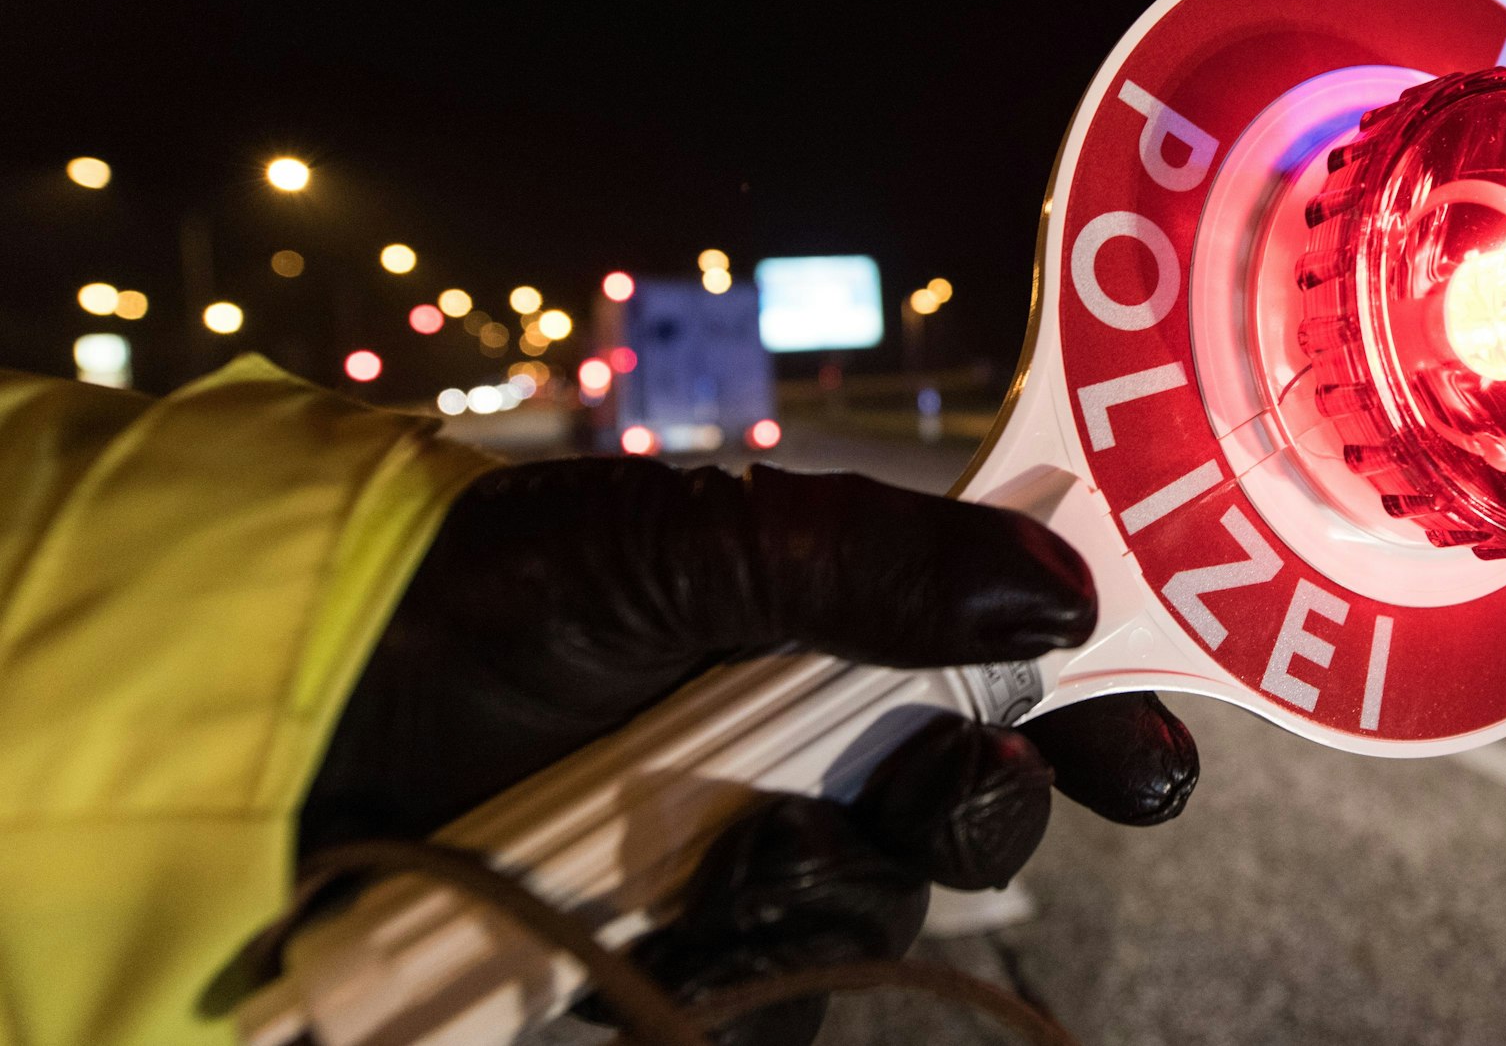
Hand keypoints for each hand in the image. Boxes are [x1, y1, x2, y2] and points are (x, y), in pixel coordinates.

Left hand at [300, 459, 1198, 1042]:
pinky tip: (686, 926)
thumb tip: (1063, 587)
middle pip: (969, 813)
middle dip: (987, 807)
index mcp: (831, 636)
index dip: (1096, 721)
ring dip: (842, 882)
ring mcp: (739, 860)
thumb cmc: (501, 594)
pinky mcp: (670, 958)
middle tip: (959, 782)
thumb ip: (875, 562)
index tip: (1148, 755)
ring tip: (746, 848)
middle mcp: (804, 750)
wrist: (320, 705)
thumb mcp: (690, 546)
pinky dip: (749, 967)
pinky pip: (769, 996)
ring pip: (876, 910)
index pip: (1007, 682)